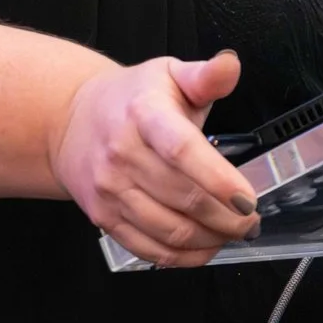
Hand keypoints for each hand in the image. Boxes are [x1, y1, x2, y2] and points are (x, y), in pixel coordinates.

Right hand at [50, 50, 260, 267]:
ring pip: (170, 230)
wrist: (71, 121)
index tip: (248, 198)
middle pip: (183, 198)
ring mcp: (110, 190)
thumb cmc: (129, 100)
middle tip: (252, 219)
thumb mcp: (169, 75)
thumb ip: (206, 75)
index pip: (181, 150)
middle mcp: (122, 153)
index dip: (218, 179)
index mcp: (144, 113)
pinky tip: (206, 246)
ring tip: (234, 232)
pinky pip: (150, 249)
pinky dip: (185, 257)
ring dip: (212, 239)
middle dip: (229, 217)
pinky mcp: (104, 218)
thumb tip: (230, 66)